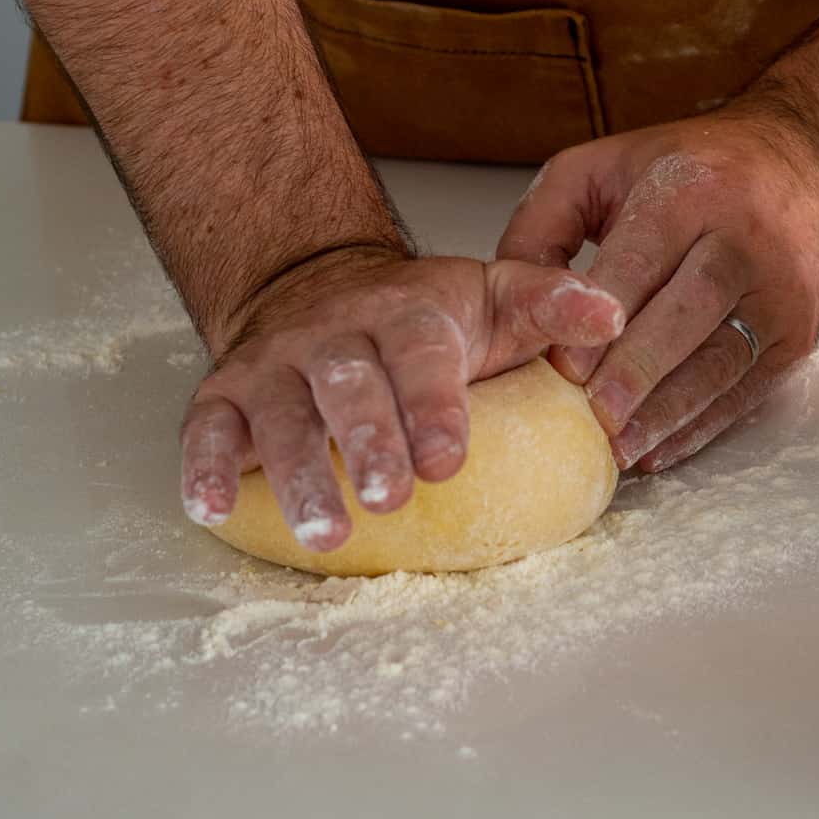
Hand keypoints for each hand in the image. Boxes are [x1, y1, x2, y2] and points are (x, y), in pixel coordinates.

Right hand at [179, 246, 623, 549]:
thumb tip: (613, 317)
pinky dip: (205, 468)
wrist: (316, 285)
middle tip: (388, 498)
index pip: (419, 354)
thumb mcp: (492, 297)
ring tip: (325, 532)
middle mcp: (331, 335)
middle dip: (366, 442)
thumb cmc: (419, 316)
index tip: (447, 459)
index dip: (433, 406)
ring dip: (296, 475)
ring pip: (278, 416)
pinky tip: (212, 509)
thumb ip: (552, 305)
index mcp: (404, 313)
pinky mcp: (225, 397)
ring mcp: (274, 366)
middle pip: (346, 384)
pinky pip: (206, 430)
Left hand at [496, 106, 818, 472]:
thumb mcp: (602, 167)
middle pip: (690, 311)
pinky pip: (748, 388)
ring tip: (620, 447)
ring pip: (723, 358)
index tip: (564, 365)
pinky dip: (702, 424)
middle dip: (638, 369)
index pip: (644, 257)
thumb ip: (544, 224)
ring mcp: (781, 289)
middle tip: (592, 416)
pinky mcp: (798, 332)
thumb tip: (514, 301)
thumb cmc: (688, 172)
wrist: (802, 168)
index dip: (604, 315)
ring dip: (669, 410)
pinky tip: (659, 448)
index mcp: (691, 188)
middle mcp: (745, 236)